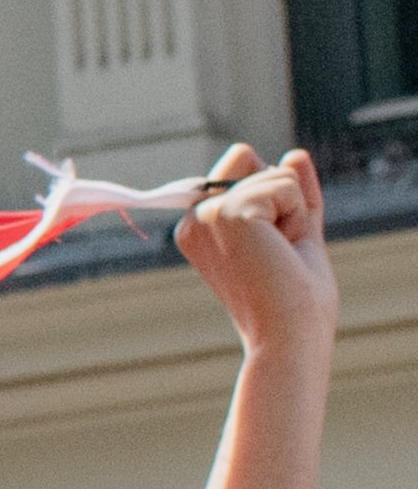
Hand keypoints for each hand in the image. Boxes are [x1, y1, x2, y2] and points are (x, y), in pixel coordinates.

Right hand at [186, 145, 333, 364]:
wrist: (290, 334)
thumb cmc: (294, 298)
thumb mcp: (296, 233)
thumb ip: (294, 195)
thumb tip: (294, 154)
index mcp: (201, 226)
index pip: (242, 169)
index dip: (277, 199)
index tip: (275, 248)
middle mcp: (193, 219)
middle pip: (248, 159)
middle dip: (283, 198)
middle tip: (280, 250)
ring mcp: (204, 215)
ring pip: (271, 172)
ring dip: (292, 211)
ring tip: (280, 255)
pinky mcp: (225, 213)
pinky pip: (282, 184)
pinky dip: (295, 214)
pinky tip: (279, 249)